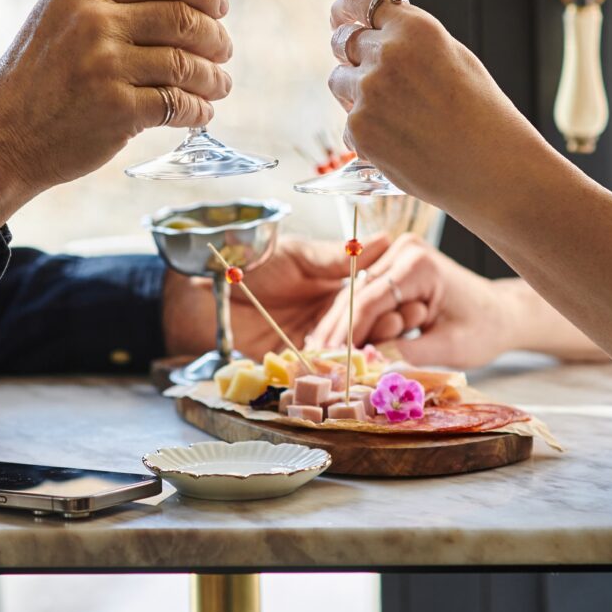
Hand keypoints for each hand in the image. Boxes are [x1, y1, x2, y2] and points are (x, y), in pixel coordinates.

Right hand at [0, 0, 232, 223]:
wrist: (0, 137)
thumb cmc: (34, 81)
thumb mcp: (57, 21)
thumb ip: (106, 6)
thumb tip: (177, 3)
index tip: (219, 6)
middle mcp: (94, 23)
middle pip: (183, 18)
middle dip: (215, 37)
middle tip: (223, 51)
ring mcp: (106, 67)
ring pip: (187, 64)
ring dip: (213, 78)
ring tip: (219, 86)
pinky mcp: (118, 110)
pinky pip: (177, 104)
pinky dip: (198, 109)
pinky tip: (201, 112)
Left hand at [162, 235, 391, 358]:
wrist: (203, 291)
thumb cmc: (248, 262)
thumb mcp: (296, 255)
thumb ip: (335, 257)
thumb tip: (382, 239)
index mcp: (333, 284)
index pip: (370, 292)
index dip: (388, 296)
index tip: (408, 296)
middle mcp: (328, 314)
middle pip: (365, 323)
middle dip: (384, 324)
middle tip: (400, 323)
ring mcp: (312, 339)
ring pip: (347, 349)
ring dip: (365, 350)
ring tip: (383, 347)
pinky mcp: (292, 362)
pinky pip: (318, 369)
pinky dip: (334, 371)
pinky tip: (351, 371)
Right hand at [304, 234, 523, 368]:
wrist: (500, 314)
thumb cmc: (484, 329)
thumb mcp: (450, 348)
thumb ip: (409, 354)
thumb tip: (370, 366)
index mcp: (419, 264)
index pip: (369, 299)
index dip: (346, 332)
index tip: (328, 359)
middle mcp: (404, 250)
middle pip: (357, 295)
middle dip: (336, 330)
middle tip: (313, 361)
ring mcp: (398, 255)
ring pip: (357, 295)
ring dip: (341, 327)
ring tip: (319, 357)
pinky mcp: (395, 266)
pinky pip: (368, 296)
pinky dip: (354, 320)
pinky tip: (335, 344)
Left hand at [327, 0, 546, 216]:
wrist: (493, 168)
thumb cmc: (482, 114)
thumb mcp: (454, 56)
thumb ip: (411, 39)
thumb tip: (378, 30)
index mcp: (414, 28)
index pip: (358, 1)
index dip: (346, 8)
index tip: (341, 15)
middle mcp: (387, 55)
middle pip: (342, 41)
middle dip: (353, 54)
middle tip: (377, 74)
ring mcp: (368, 93)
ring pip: (339, 81)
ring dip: (356, 91)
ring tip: (397, 113)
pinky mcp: (360, 130)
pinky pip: (348, 122)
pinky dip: (366, 130)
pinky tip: (399, 140)